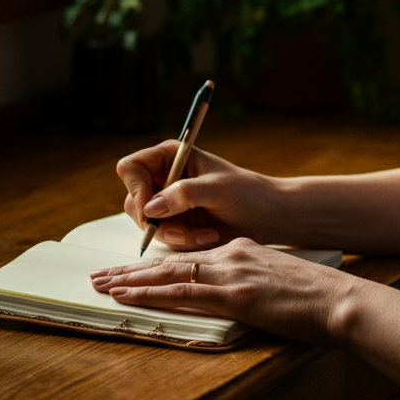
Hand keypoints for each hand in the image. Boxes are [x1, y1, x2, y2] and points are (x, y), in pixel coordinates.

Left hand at [90, 238, 354, 346]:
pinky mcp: (234, 295)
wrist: (342, 300)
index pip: (192, 257)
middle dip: (132, 268)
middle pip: (172, 261)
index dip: (158, 264)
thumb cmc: (321, 299)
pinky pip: (181, 292)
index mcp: (244, 252)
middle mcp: (233, 256)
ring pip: (168, 273)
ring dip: (129, 278)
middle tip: (100, 274)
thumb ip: (258, 285)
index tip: (134, 270)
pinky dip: (148, 293)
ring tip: (100, 283)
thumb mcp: (283, 283)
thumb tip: (249, 298)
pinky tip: (125, 295)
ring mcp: (232, 274)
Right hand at [116, 142, 278, 250]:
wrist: (268, 216)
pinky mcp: (176, 225)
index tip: (152, 210)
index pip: (132, 168)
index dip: (136, 189)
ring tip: (206, 234)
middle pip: (134, 201)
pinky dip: (184, 242)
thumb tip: (151, 207)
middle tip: (183, 231)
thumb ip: (184, 194)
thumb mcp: (218, 189)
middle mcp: (164, 178)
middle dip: (158, 221)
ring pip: (148, 224)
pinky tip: (208, 236)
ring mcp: (168, 204)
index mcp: (171, 157)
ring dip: (175, 235)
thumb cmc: (249, 193)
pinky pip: (164, 238)